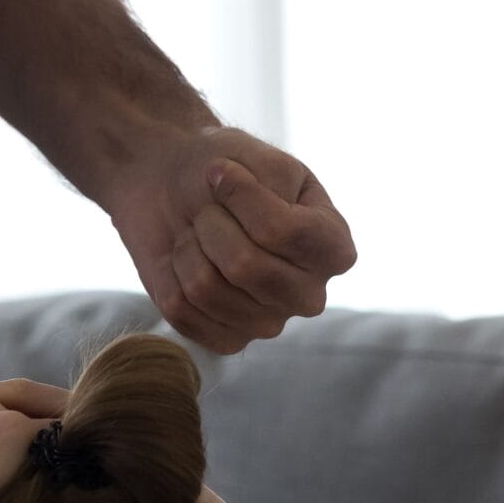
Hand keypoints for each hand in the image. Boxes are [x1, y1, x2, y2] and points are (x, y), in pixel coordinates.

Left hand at [103, 125, 357, 354]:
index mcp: (333, 247)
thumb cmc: (226, 171)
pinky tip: (182, 259)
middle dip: (212, 224)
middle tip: (206, 208)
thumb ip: (266, 184)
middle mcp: (309, 292)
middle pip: (247, 267)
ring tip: (195, 231)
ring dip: (188, 246)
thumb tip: (241, 213)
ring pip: (208, 288)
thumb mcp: (258, 161)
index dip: (244, 199)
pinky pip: (183, 310)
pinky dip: (170, 273)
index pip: (288, 233)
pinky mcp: (228, 340)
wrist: (175, 188)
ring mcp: (269, 322)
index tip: (221, 172)